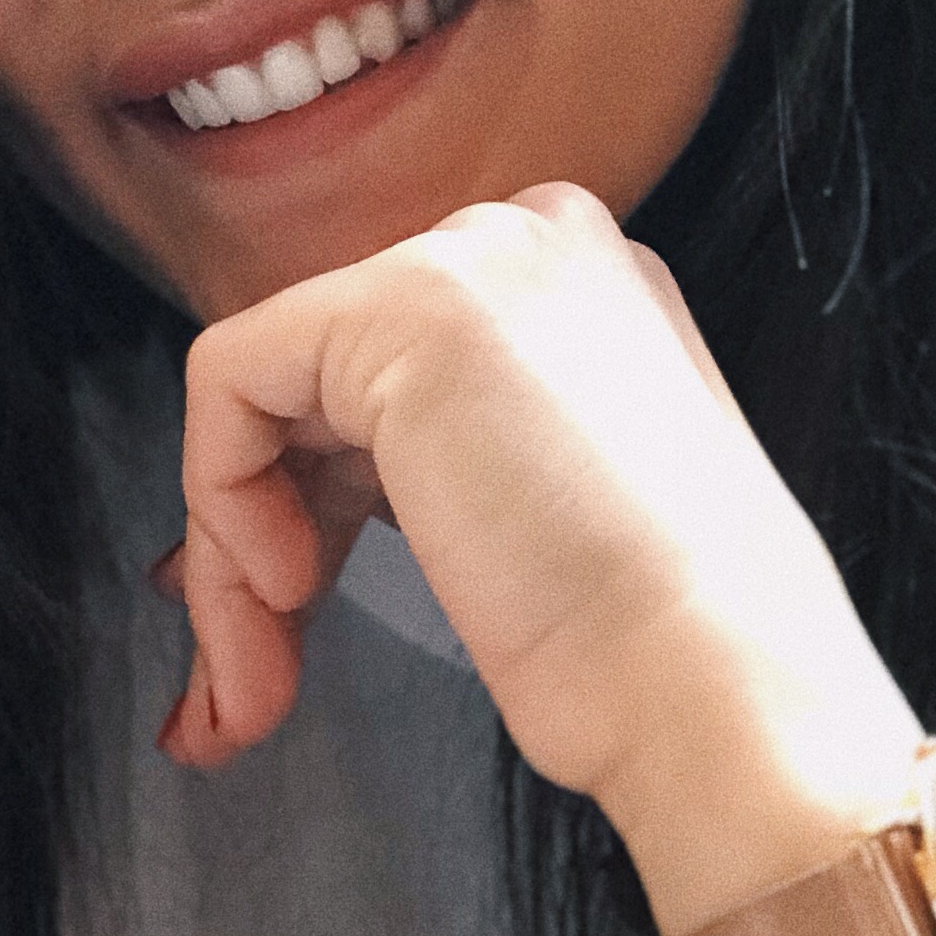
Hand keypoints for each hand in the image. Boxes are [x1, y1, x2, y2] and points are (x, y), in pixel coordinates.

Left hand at [165, 183, 924, 933]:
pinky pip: (229, 380)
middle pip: (318, 383)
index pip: (386, 381)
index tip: (291, 620)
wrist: (713, 680)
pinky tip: (287, 592)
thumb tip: (290, 510)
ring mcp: (472, 262)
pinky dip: (222, 500)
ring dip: (234, 564)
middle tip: (252, 677)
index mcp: (584, 293)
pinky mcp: (404, 303)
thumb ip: (433, 468)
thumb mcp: (543, 512)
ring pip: (265, 392)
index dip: (316, 506)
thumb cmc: (658, 647)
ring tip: (252, 688)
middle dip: (258, 542)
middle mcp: (530, 247)